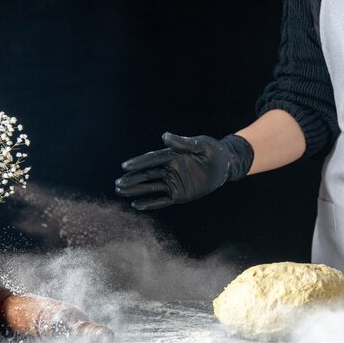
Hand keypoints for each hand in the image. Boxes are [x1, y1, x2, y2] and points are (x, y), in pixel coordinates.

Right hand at [115, 132, 252, 209]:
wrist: (225, 164)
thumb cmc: (214, 151)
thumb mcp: (201, 145)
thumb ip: (183, 143)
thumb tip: (164, 137)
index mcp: (172, 156)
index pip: (152, 160)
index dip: (139, 163)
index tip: (125, 166)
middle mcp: (169, 169)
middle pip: (147, 174)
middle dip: (132, 178)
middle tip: (117, 184)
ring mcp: (173, 182)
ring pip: (151, 187)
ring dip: (136, 190)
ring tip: (120, 192)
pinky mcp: (179, 194)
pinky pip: (162, 200)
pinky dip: (150, 203)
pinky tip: (137, 205)